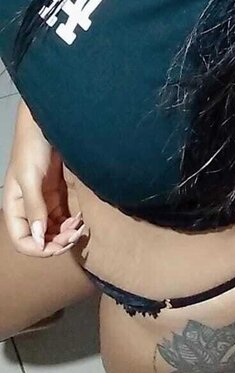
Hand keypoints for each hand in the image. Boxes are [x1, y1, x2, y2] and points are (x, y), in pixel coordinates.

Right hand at [3, 102, 85, 256]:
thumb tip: (39, 240)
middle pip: (40, 239)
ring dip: (67, 233)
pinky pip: (64, 217)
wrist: (48, 123)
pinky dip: (72, 222)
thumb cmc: (33, 147)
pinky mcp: (58, 193)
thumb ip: (34, 207)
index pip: (22, 241)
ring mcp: (44, 201)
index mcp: (15, 207)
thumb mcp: (30, 177)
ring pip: (54, 230)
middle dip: (57, 242)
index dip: (40, 249)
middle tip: (77, 233)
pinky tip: (82, 217)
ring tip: (81, 226)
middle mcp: (29, 208)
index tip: (61, 245)